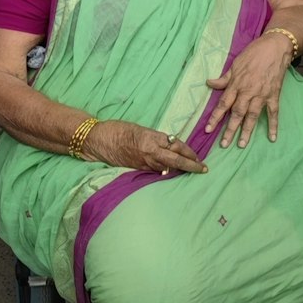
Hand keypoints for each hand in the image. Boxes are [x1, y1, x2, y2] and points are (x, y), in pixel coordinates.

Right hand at [82, 119, 206, 173]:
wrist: (99, 140)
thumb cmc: (118, 129)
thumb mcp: (141, 129)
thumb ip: (157, 138)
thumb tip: (172, 144)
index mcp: (152, 138)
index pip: (176, 145)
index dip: (189, 151)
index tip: (198, 156)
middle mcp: (150, 151)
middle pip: (176, 160)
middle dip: (191, 165)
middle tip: (203, 169)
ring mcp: (144, 162)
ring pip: (168, 168)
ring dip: (180, 170)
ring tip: (191, 171)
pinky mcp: (138, 169)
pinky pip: (157, 171)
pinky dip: (167, 172)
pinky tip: (172, 173)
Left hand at [204, 34, 291, 147]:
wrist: (275, 47)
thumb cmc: (254, 53)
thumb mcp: (235, 64)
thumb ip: (224, 78)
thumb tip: (209, 83)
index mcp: (236, 84)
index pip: (223, 104)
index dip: (215, 117)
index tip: (208, 129)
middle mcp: (248, 92)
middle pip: (237, 114)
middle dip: (230, 130)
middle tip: (224, 144)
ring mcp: (262, 94)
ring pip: (252, 116)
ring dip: (247, 131)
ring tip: (242, 144)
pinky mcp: (274, 95)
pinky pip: (273, 112)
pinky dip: (273, 125)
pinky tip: (272, 137)